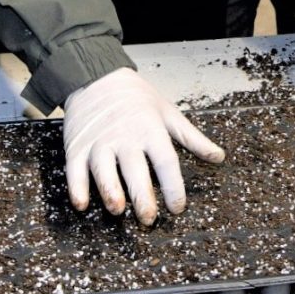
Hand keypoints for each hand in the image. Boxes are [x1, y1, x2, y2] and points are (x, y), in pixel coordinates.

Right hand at [61, 67, 224, 224]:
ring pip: (104, 170)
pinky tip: (81, 203)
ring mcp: (99, 142)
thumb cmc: (135, 96)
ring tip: (118, 210)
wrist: (95, 75)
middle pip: (135, 170)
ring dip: (110, 191)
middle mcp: (125, 137)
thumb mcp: (168, 112)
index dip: (173, 186)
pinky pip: (75, 169)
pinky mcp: (77, 146)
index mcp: (150, 129)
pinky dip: (77, 187)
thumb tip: (218, 156)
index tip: (177, 207)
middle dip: (142, 196)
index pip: (166, 161)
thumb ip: (192, 138)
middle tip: (149, 218)